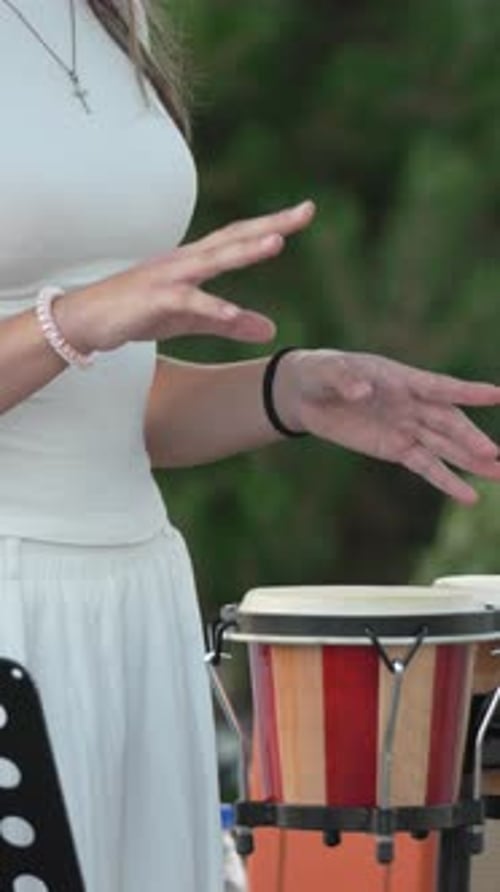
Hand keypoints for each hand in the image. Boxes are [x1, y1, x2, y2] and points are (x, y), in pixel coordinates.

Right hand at [54, 201, 315, 352]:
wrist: (86, 319)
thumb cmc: (138, 313)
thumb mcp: (191, 320)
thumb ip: (231, 324)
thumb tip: (271, 330)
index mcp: (195, 261)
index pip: (239, 236)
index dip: (272, 224)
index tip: (305, 211)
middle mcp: (185, 260)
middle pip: (234, 236)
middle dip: (270, 224)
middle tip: (306, 211)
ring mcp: (169, 277)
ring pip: (212, 259)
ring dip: (244, 251)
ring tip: (277, 242)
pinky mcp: (154, 300)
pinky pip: (186, 301)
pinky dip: (210, 306)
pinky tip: (232, 313)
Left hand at [277, 349, 499, 503]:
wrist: (307, 394)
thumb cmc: (323, 373)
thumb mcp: (329, 371)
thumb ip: (346, 379)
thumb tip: (362, 392)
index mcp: (402, 379)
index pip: (440, 387)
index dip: (467, 392)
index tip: (497, 394)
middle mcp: (412, 404)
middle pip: (447, 423)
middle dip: (470, 438)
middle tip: (493, 454)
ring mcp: (406, 427)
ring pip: (445, 446)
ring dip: (471, 461)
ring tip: (498, 474)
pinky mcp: (395, 449)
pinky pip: (425, 466)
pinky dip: (446, 480)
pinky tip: (468, 496)